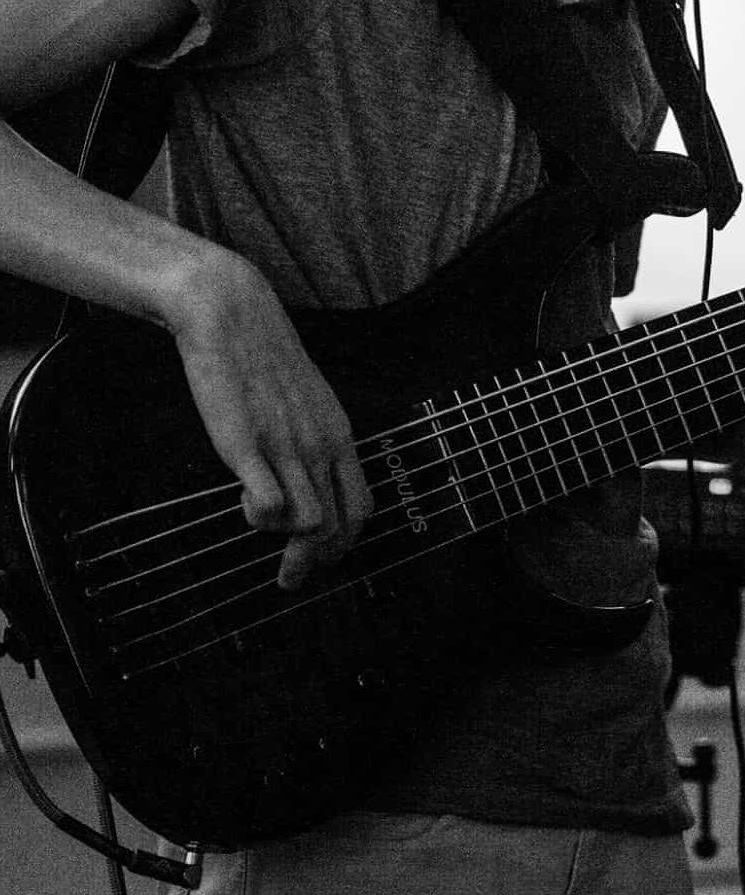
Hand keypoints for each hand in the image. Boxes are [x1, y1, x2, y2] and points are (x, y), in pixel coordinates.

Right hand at [165, 248, 373, 590]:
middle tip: (290, 580)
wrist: (233, 314)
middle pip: (342, 526)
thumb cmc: (262, 356)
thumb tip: (309, 476)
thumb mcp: (305, 399)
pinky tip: (243, 502)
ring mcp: (288, 446)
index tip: (320, 559)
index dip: (344, 543)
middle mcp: (322, 444)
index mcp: (339, 434)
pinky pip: (271, 505)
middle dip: (319, 564)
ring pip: (313, 525)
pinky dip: (260, 519)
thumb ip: (311, 437)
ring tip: (265, 538)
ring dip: (289, 546)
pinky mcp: (250, 446)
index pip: (361, 506)